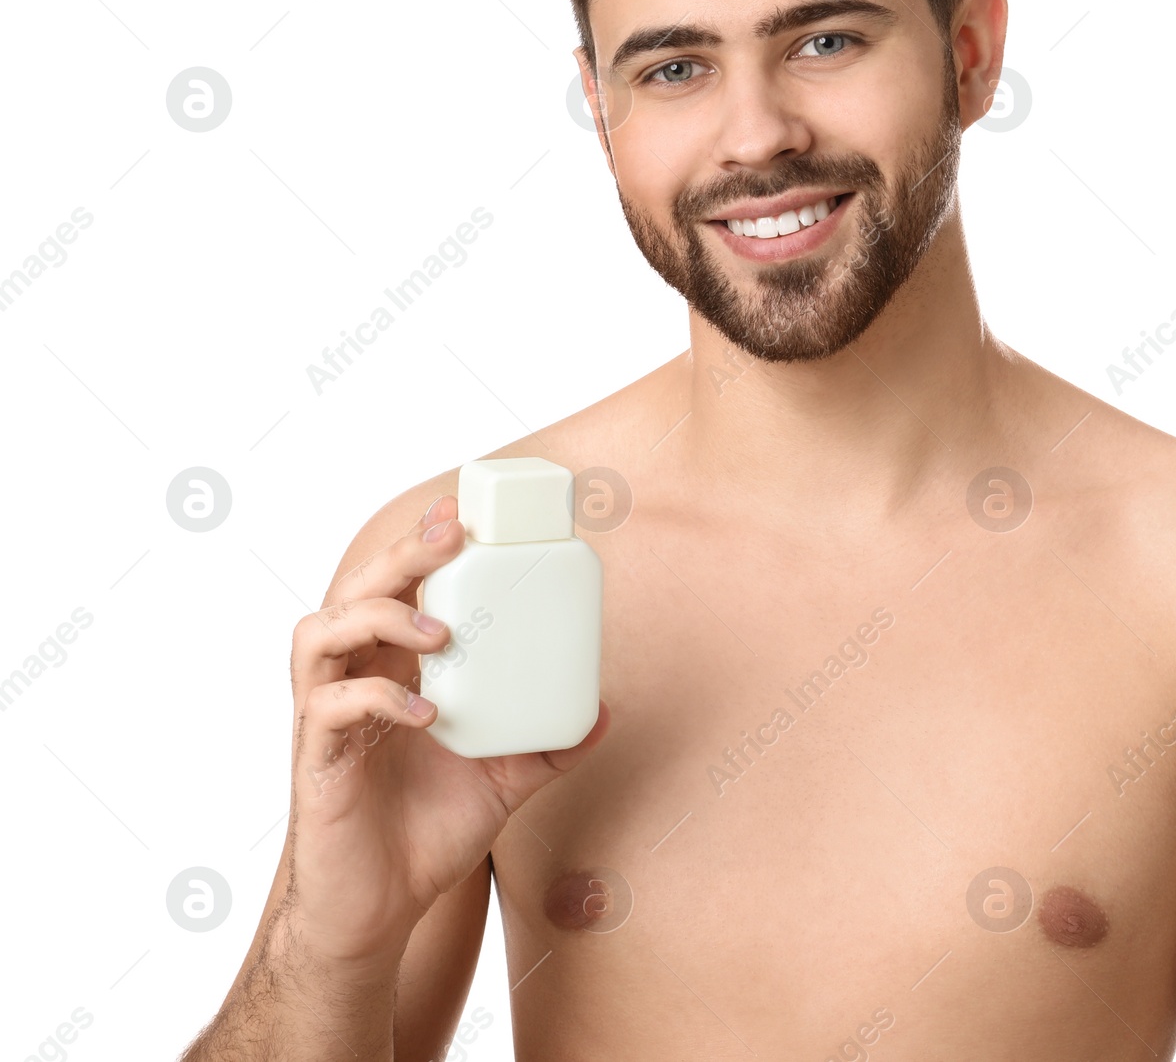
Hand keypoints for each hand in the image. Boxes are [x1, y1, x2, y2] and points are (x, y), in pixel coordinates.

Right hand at [282, 494, 608, 964]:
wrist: (377, 914)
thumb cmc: (428, 834)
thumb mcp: (503, 782)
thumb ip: (548, 745)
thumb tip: (606, 712)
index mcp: (391, 671)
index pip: (392, 585)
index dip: (418, 543)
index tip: (462, 513)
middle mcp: (351, 681)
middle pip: (355, 589)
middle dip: (401, 554)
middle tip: (450, 537)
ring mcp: (326, 718)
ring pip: (323, 632)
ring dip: (380, 616)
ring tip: (439, 632)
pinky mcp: (315, 762)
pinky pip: (331, 709)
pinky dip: (378, 699)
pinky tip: (427, 714)